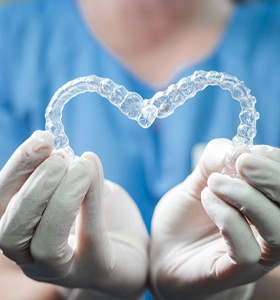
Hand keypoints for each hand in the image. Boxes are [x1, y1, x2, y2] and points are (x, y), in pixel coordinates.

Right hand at [0, 131, 147, 299]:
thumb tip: (70, 154)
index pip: (3, 202)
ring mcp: (63, 268)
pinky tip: (96, 176)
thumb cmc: (103, 216)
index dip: (18, 167)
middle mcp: (33, 255)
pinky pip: (88, 236)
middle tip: (60, 157)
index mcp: (24, 229)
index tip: (42, 138)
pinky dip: (89, 201)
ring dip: (60, 198)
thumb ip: (72, 175)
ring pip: (43, 242)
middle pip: (10, 228)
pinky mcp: (95, 268)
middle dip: (34, 186)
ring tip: (80, 167)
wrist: (134, 249)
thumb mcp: (84, 188)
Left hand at [150, 139, 279, 299]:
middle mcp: (267, 230)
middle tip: (243, 161)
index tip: (247, 151)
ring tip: (215, 182)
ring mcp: (255, 255)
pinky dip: (228, 218)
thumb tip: (235, 148)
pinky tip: (207, 200)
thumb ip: (215, 161)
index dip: (274, 163)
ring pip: (278, 228)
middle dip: (272, 178)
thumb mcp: (198, 180)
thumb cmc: (186, 215)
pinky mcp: (233, 273)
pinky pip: (247, 251)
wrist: (165, 251)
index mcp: (264, 205)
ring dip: (247, 197)